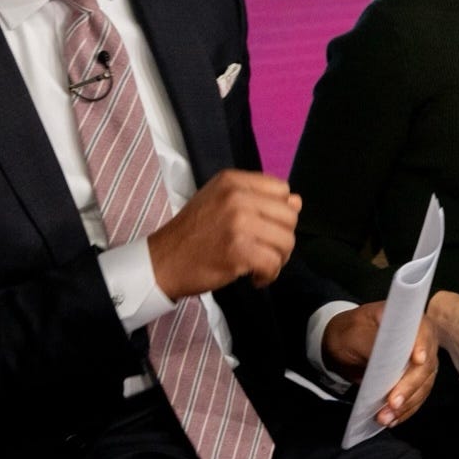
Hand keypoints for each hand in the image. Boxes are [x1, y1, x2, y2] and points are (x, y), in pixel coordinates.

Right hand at [147, 169, 301, 299]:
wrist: (161, 262)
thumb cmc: (193, 233)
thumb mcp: (221, 203)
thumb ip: (258, 199)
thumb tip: (297, 201)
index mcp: (232, 181)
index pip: (282, 190)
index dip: (279, 212)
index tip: (264, 227)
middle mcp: (237, 197)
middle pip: (289, 216)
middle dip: (282, 238)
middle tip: (264, 250)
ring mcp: (238, 223)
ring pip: (286, 240)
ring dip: (278, 259)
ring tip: (259, 265)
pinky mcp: (238, 250)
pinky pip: (274, 263)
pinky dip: (268, 275)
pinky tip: (255, 277)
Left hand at [321, 301, 438, 426]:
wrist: (346, 345)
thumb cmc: (350, 333)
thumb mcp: (355, 333)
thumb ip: (370, 342)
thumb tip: (384, 356)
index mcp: (409, 320)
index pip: (422, 332)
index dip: (422, 346)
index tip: (417, 360)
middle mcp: (421, 340)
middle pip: (425, 365)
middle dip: (410, 386)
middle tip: (393, 403)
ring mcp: (421, 361)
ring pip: (423, 385)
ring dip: (407, 404)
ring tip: (386, 418)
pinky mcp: (415, 379)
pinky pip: (417, 396)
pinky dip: (406, 410)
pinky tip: (392, 419)